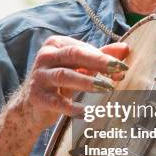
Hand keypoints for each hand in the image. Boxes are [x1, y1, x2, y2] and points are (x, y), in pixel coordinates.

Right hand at [14, 36, 128, 131]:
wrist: (31, 106)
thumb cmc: (60, 82)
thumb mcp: (78, 67)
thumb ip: (100, 57)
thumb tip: (125, 49)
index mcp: (55, 44)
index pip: (82, 48)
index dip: (103, 57)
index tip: (122, 67)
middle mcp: (45, 57)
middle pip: (74, 55)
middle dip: (98, 62)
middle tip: (118, 70)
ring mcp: (39, 77)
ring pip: (65, 76)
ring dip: (88, 82)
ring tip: (108, 88)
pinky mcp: (37, 97)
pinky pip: (57, 102)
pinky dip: (73, 107)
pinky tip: (88, 111)